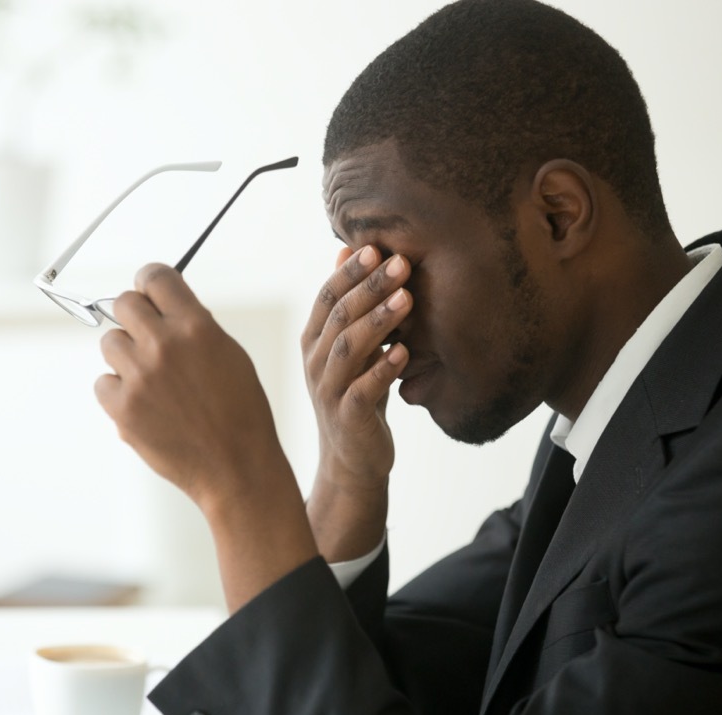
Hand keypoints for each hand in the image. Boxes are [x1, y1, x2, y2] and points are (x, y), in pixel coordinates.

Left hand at [93, 264, 317, 611]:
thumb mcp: (231, 356)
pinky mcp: (123, 408)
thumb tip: (166, 309)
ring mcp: (140, 377)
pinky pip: (103, 383)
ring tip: (153, 381)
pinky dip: (118, 392)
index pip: (156, 277)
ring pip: (110, 343)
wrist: (236, 468)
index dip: (149, 281)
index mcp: (197, 327)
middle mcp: (164, 345)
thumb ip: (196, 327)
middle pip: (123, 303)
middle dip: (134, 316)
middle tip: (147, 336)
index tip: (148, 291)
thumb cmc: (241, 414)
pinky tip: (145, 407)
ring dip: (126, 356)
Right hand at [301, 246, 411, 558]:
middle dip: (370, 287)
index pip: (327, 296)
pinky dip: (383, 369)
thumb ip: (350, 303)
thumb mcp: (353, 346)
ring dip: (378, 321)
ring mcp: (328, 390)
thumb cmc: (357, 393)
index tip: (378, 247)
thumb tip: (349, 250)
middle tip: (401, 264)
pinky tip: (405, 352)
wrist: (353, 459)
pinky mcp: (347, 417)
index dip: (350, 272)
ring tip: (407, 300)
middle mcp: (315, 361)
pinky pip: (363, 389)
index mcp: (314, 340)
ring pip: (348, 348)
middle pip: (338, 316)